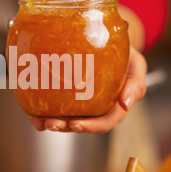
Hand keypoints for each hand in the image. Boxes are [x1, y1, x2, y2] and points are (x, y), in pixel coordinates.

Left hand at [29, 46, 146, 133]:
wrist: (113, 44)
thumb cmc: (127, 58)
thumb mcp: (138, 67)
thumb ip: (136, 85)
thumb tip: (126, 104)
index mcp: (114, 107)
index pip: (104, 122)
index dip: (90, 127)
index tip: (76, 124)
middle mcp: (96, 110)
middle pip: (81, 124)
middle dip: (65, 127)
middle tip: (51, 124)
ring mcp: (80, 105)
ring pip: (65, 119)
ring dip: (51, 123)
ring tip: (39, 121)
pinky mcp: (67, 96)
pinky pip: (53, 107)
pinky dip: (42, 113)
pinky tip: (33, 114)